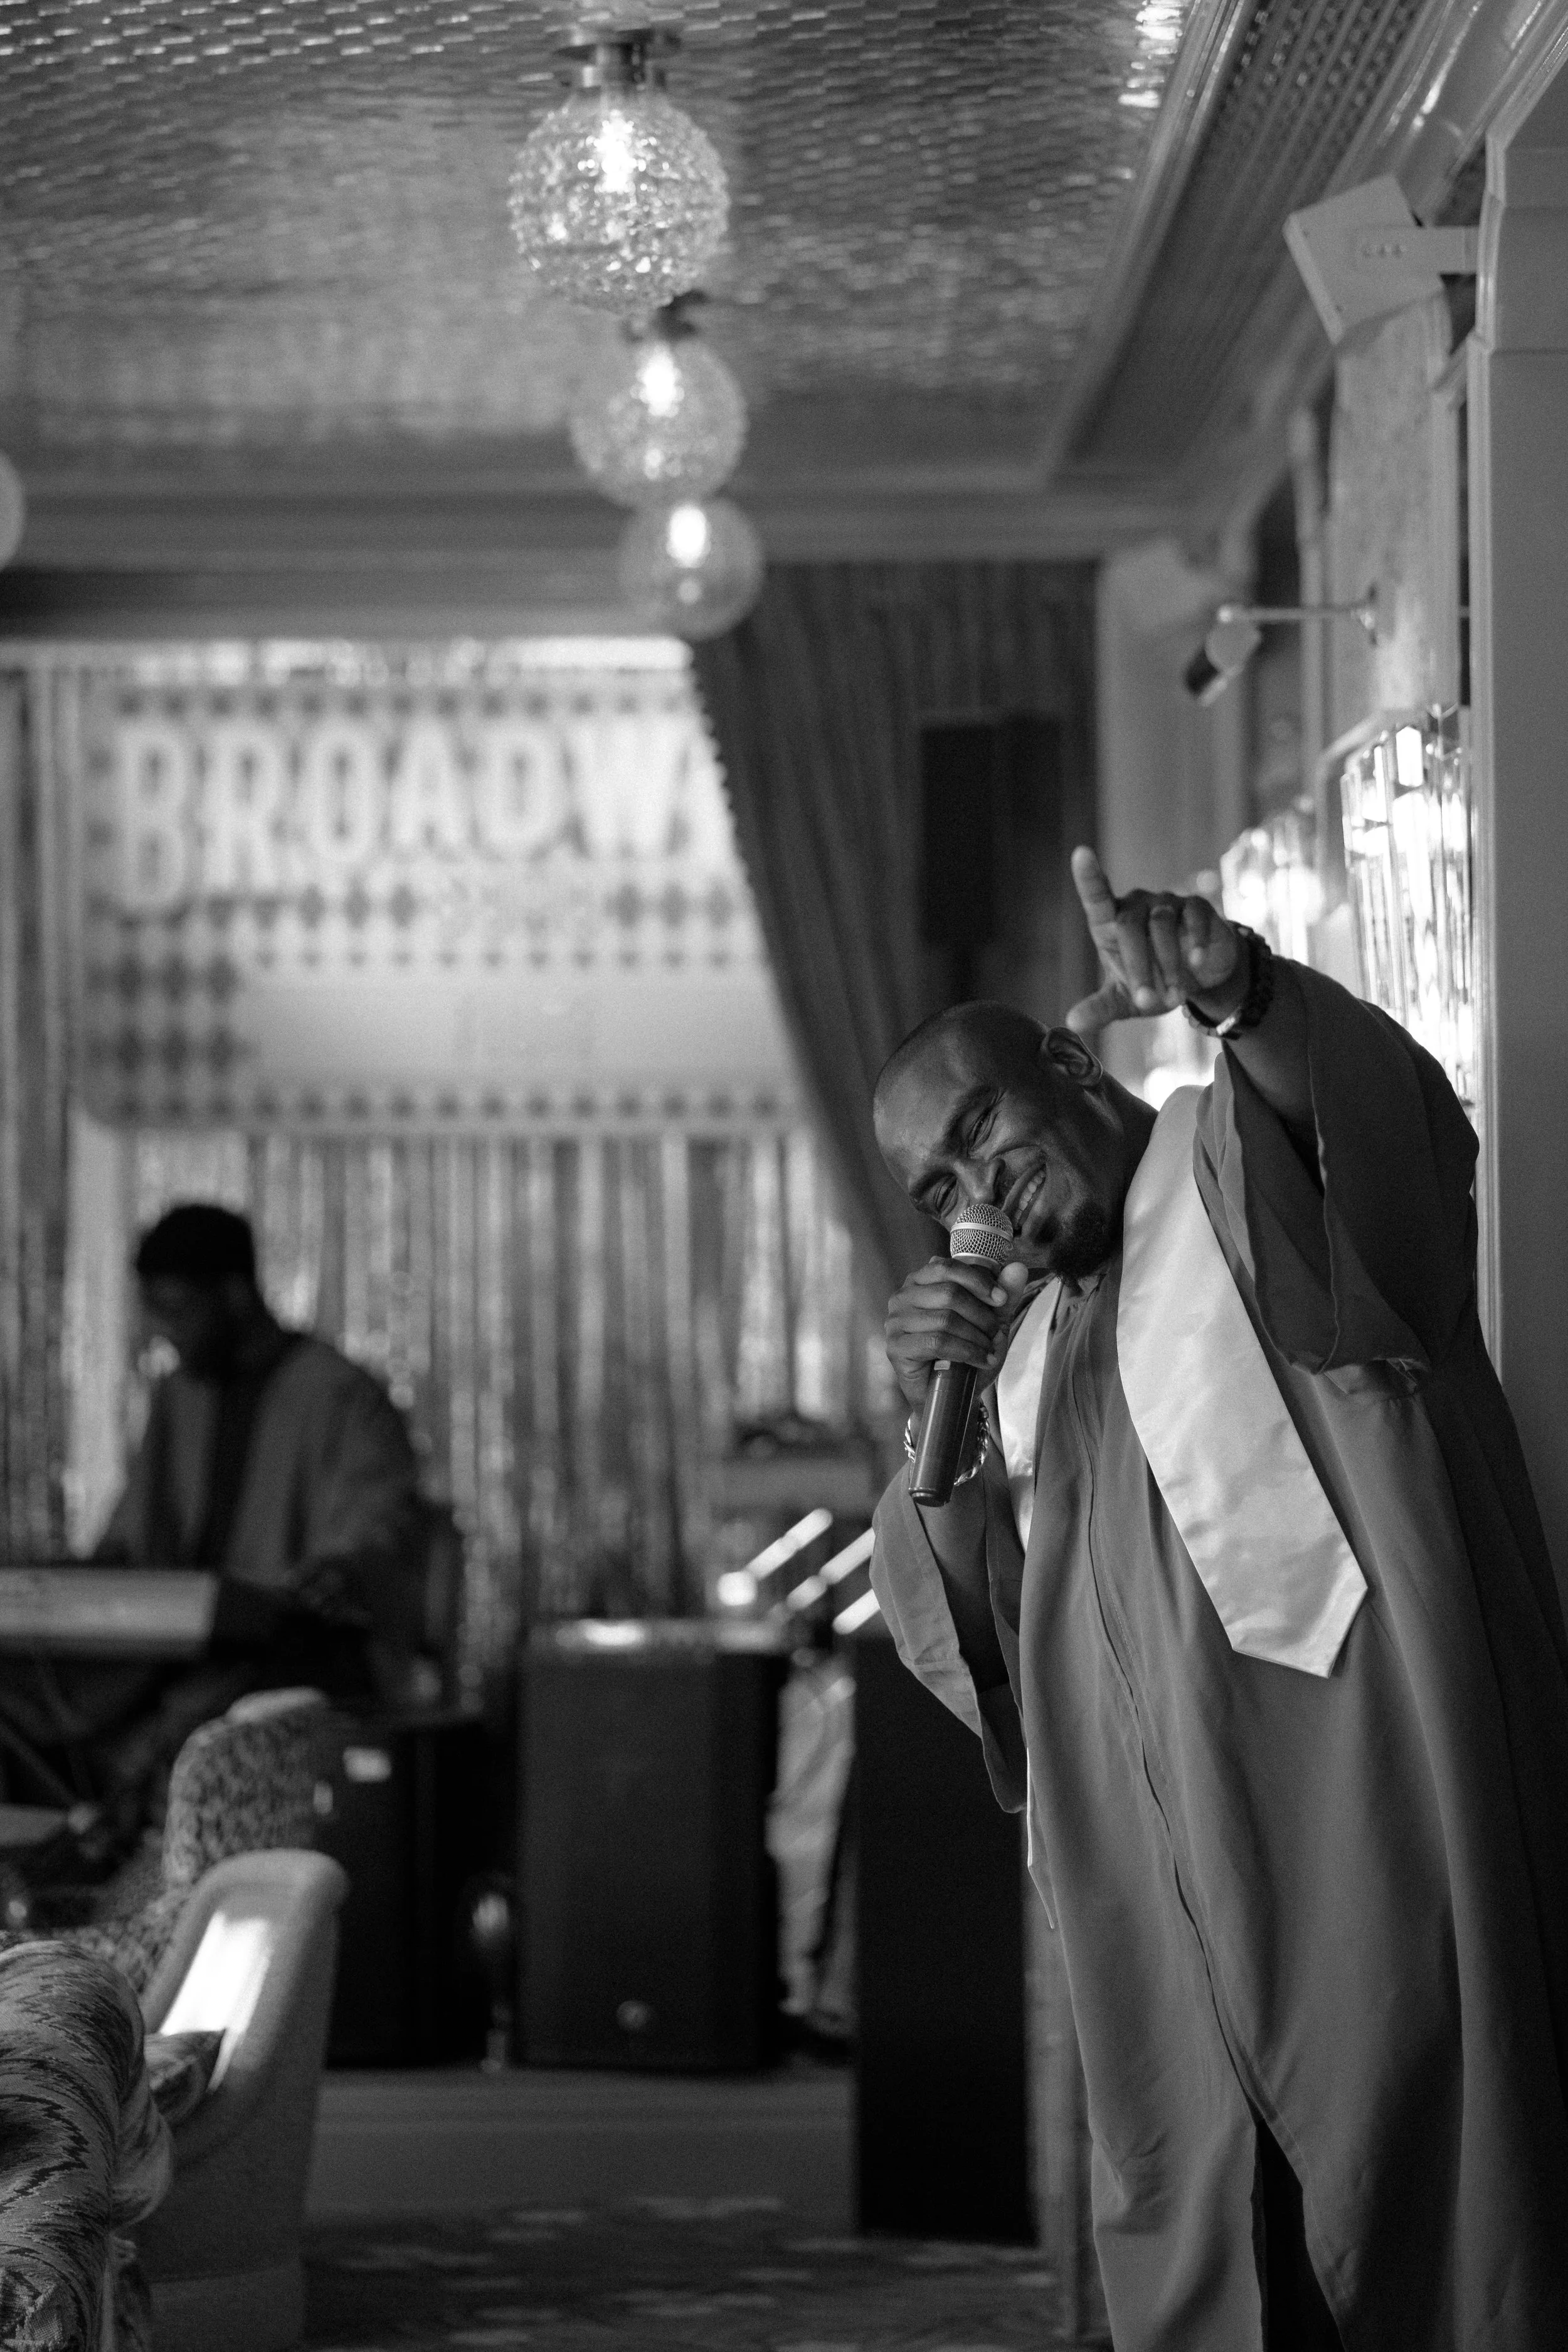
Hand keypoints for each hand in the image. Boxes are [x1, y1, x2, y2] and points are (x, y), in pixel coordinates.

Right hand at [885, 1258, 1029, 1410]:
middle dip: (981, 1315)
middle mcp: (902, 1298)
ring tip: (989, 1350)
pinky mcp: (896, 1348)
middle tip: (995, 1333)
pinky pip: (936, 1342)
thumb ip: (1003, 1296)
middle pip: (949, 1293)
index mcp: (920, 1282)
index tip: (1001, 1299)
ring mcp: (895, 1323)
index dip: (978, 1281)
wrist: (951, 1396)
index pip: (947, 1268)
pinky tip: (981, 1360)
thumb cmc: (966, 1354)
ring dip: (976, 1337)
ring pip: (945, 1319)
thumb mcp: (990, 1322)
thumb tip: (1018, 1267)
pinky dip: (966, 1352)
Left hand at [1065, 846, 1243, 1034]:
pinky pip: (1194, 918)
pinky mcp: (1198, 907)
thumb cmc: (1155, 983)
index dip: (1089, 876)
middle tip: (1148, 1001)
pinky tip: (1198, 962)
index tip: (1080, 853)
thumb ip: (1101, 1008)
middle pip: (1130, 928)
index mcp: (1111, 923)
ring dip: (1169, 965)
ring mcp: (1167, 902)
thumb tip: (1072, 1023)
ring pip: (1162, 927)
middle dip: (1139, 968)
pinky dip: (1195, 941)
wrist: (1201, 979)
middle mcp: (1137, 906)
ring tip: (1175, 996)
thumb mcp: (1126, 1000)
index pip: (1097, 896)